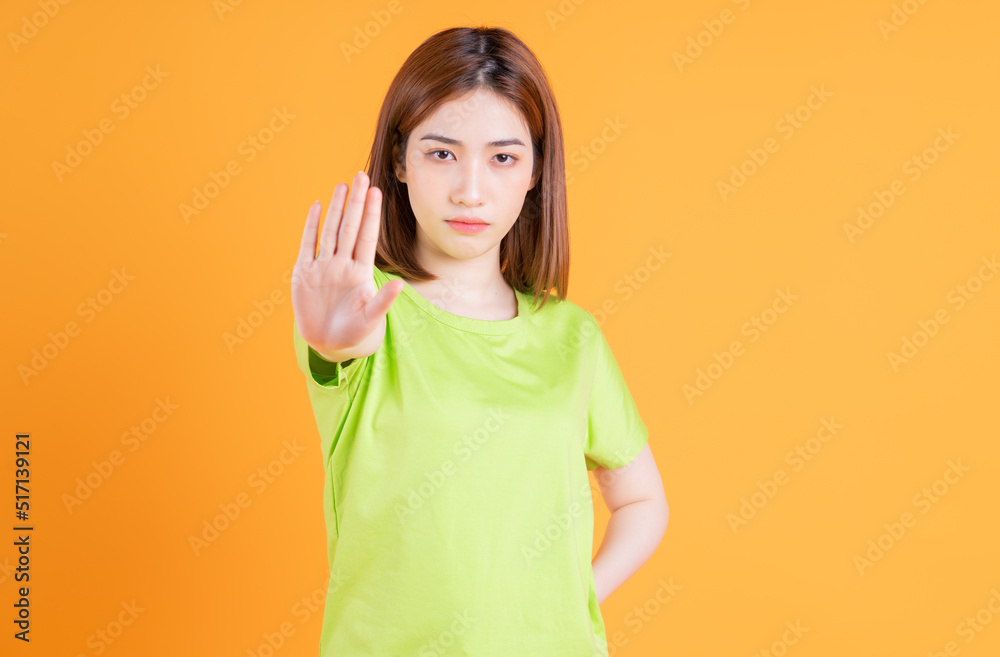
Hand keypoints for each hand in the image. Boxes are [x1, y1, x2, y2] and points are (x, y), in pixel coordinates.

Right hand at [291, 171, 403, 355]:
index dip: (371, 215)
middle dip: (355, 202)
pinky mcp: (305, 273)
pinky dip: (311, 226)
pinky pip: (308, 244)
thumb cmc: (355, 331)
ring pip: (330, 231)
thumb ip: (383, 302)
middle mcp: (342, 264)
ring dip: (335, 208)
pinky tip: (316, 206)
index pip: (366, 236)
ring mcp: (324, 266)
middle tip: (361, 176)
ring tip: (342, 185)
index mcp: (360, 272)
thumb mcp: (371, 318)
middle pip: (349, 226)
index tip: (376, 192)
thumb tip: (401, 286)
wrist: (330, 342)